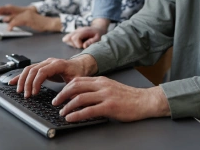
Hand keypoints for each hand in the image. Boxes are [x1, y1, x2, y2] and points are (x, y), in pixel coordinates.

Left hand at [0, 4, 61, 31]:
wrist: (48, 23)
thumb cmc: (38, 22)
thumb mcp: (25, 20)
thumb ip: (15, 19)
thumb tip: (5, 20)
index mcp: (21, 9)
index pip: (8, 7)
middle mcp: (23, 9)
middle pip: (8, 7)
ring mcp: (26, 13)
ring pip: (12, 13)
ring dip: (3, 16)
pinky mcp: (29, 18)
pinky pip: (18, 20)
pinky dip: (12, 24)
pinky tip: (8, 28)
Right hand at [8, 55, 97, 97]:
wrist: (79, 65)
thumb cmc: (78, 72)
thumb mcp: (77, 80)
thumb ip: (72, 89)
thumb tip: (67, 99)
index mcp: (57, 64)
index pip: (42, 71)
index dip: (36, 82)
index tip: (34, 93)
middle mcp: (49, 62)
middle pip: (33, 70)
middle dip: (27, 83)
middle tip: (26, 95)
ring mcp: (45, 63)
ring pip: (29, 69)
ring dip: (22, 80)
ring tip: (19, 91)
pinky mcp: (42, 67)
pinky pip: (29, 70)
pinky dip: (20, 76)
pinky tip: (13, 81)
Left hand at [53, 77, 170, 121]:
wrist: (144, 101)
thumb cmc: (128, 97)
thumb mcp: (110, 88)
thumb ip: (97, 89)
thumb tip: (81, 95)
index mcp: (101, 80)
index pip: (78, 80)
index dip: (66, 87)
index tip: (59, 95)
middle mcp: (101, 85)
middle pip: (76, 86)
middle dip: (62, 95)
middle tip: (55, 102)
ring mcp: (105, 95)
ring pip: (80, 98)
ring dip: (68, 106)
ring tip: (62, 113)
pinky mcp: (109, 106)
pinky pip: (89, 110)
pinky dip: (77, 114)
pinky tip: (71, 118)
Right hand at [62, 24, 107, 48]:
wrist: (97, 28)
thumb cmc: (98, 34)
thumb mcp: (98, 38)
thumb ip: (91, 42)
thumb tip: (84, 46)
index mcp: (83, 31)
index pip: (74, 38)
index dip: (78, 44)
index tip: (84, 46)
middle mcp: (77, 30)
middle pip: (69, 38)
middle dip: (74, 45)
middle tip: (81, 45)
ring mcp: (75, 31)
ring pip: (66, 38)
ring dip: (71, 43)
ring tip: (79, 44)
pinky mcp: (73, 33)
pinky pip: (67, 38)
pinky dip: (70, 42)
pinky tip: (76, 43)